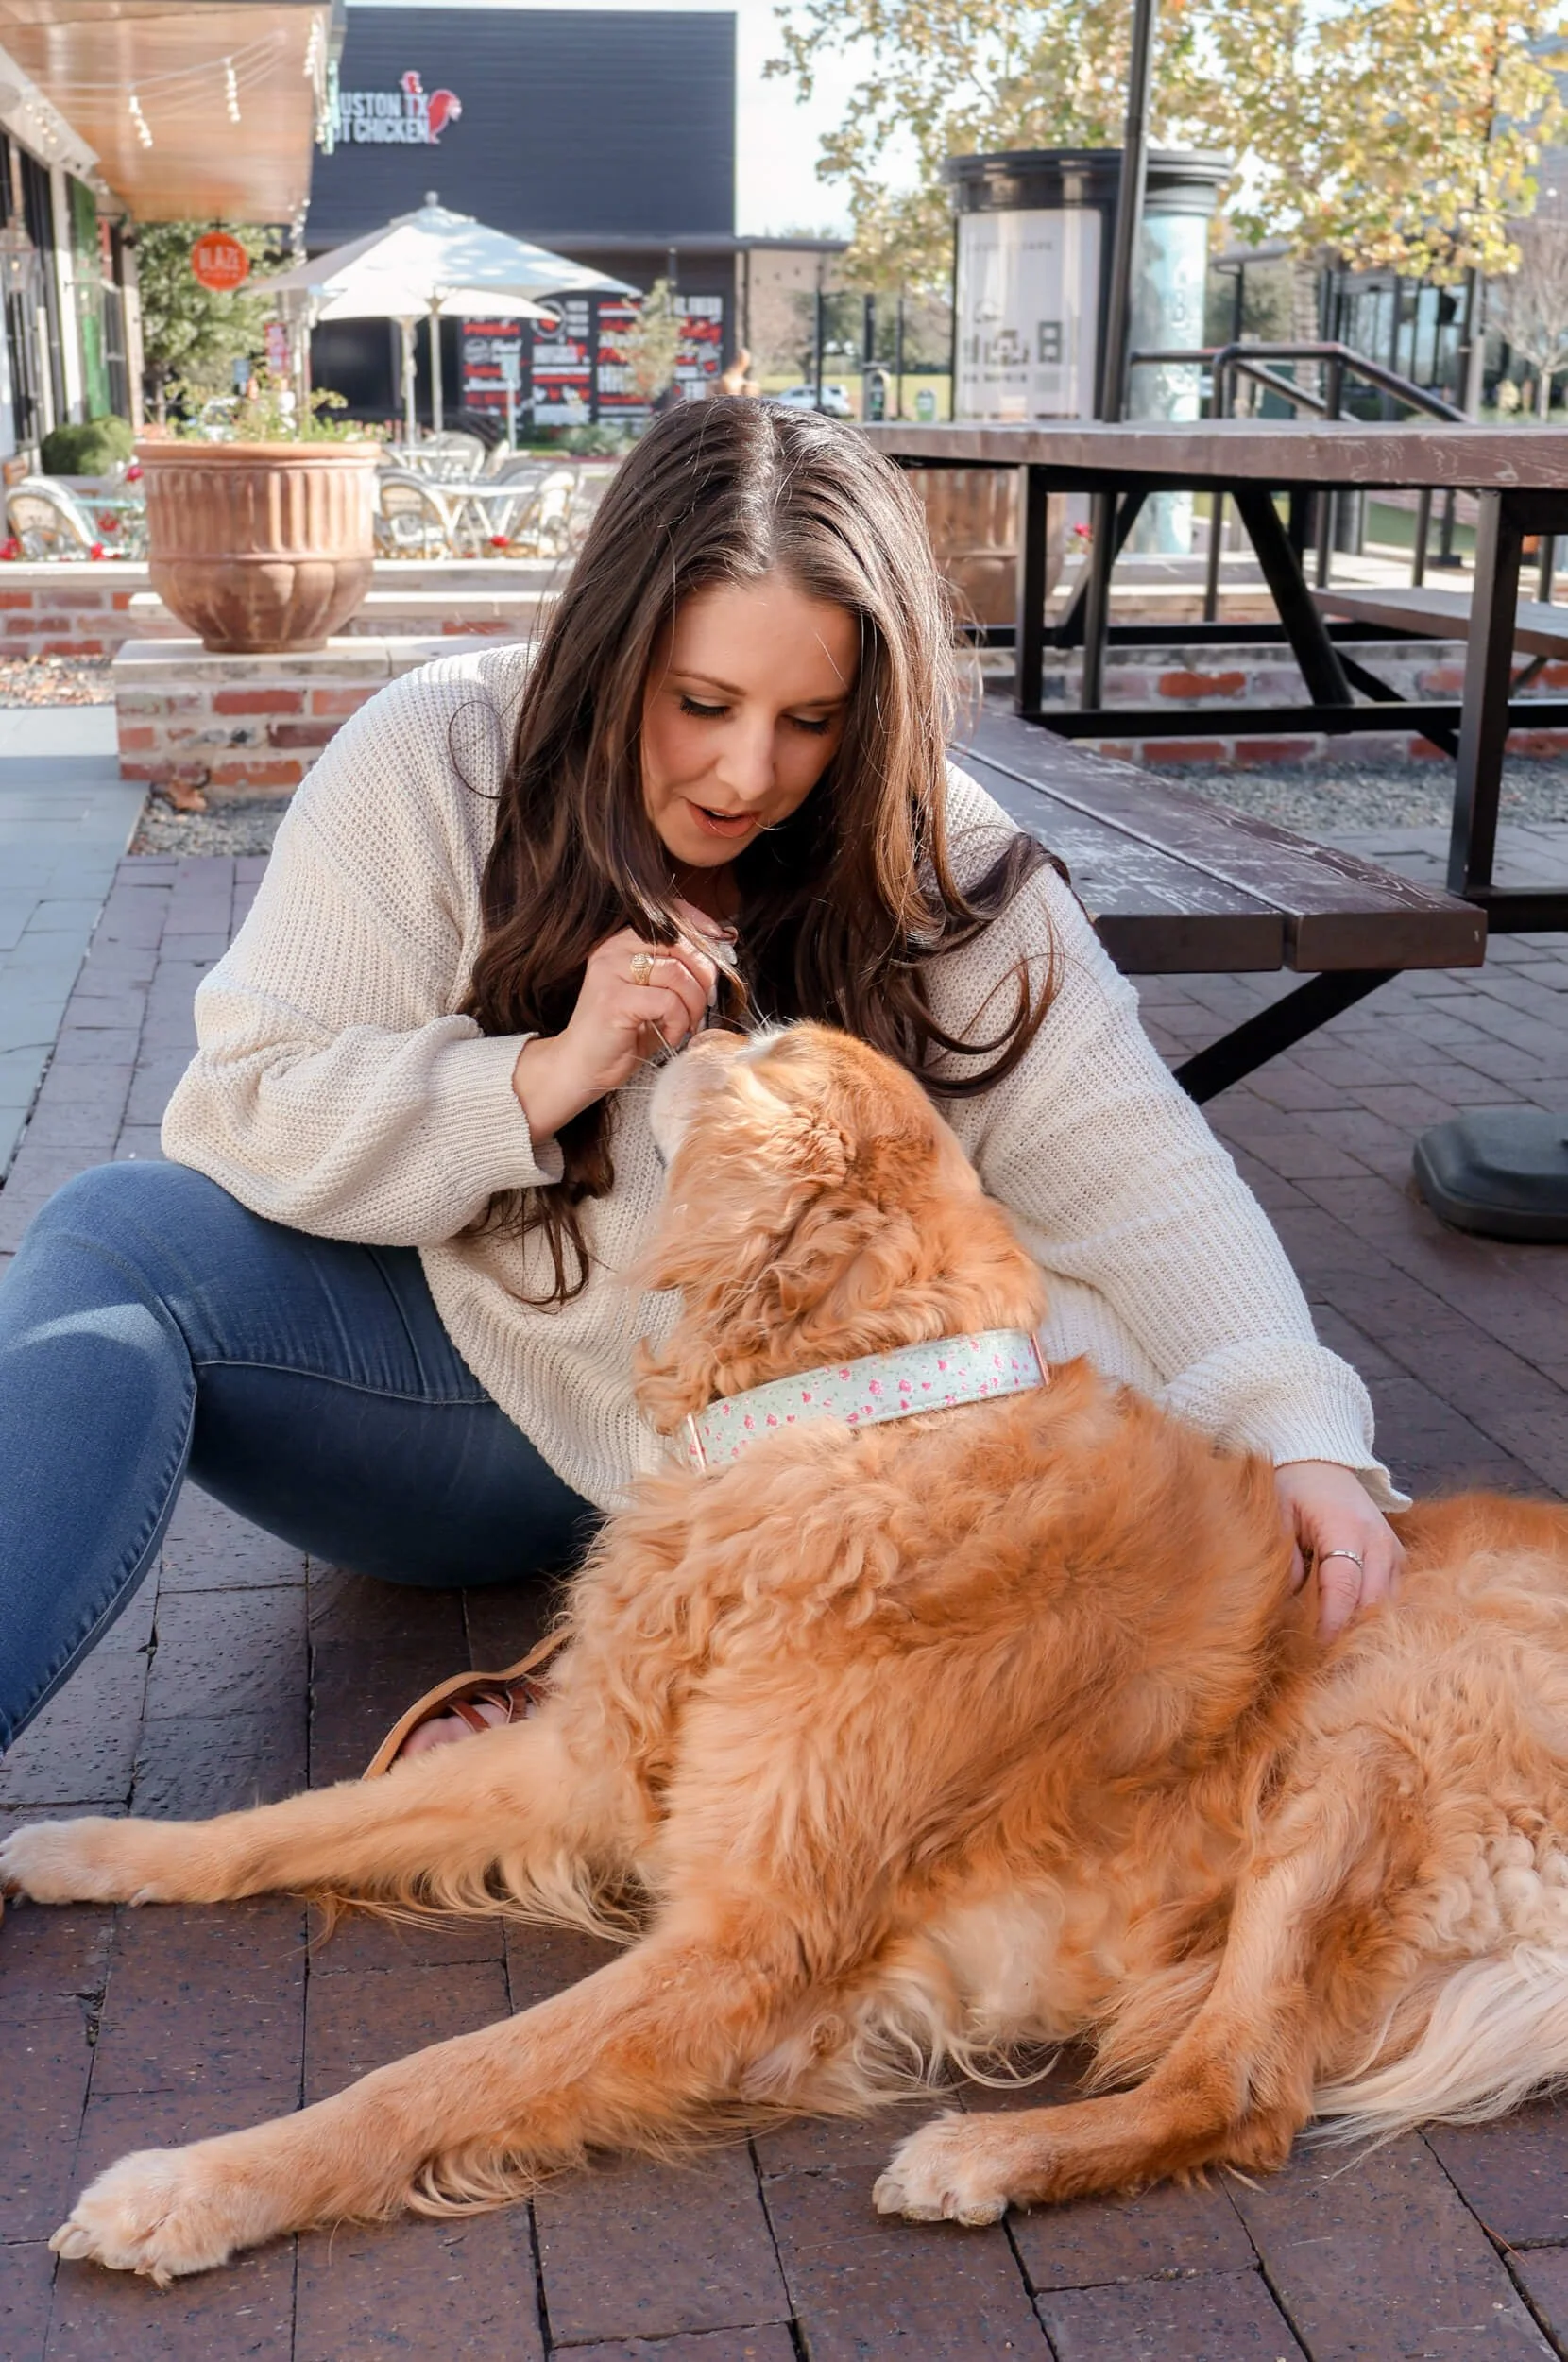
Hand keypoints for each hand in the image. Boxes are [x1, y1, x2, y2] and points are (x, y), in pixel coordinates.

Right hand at [511, 901, 722, 1142]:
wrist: (582, 1067)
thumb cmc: (623, 1033)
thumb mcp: (655, 995)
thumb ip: (680, 970)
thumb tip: (720, 950)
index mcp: (621, 942)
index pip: (668, 915)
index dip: (701, 926)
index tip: (722, 946)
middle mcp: (613, 950)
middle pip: (679, 943)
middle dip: (705, 976)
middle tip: (704, 1003)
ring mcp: (610, 972)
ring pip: (677, 973)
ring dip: (694, 1004)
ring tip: (686, 1024)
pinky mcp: (614, 1000)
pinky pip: (668, 1001)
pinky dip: (679, 1021)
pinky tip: (671, 1035)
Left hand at [1275, 1460, 1404, 1640]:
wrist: (1321, 1463)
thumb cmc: (1293, 1489)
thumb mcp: (1277, 1515)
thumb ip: (1286, 1561)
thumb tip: (1292, 1608)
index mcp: (1347, 1529)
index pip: (1344, 1589)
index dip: (1330, 1624)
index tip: (1312, 1648)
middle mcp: (1379, 1543)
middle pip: (1371, 1604)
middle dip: (1347, 1633)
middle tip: (1319, 1658)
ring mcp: (1394, 1552)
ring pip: (1387, 1607)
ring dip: (1362, 1628)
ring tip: (1333, 1649)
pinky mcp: (1398, 1560)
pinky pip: (1392, 1599)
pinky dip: (1372, 1616)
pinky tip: (1349, 1631)